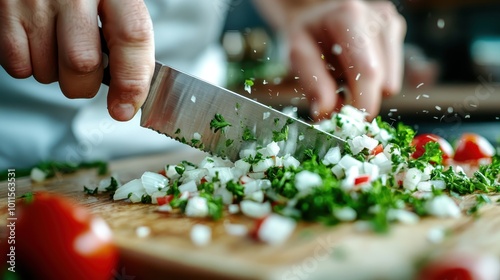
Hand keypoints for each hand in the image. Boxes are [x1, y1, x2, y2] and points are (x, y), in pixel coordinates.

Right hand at [0, 0, 153, 120]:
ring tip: (57, 48)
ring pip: (48, 71)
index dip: (131, 80)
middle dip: (84, 85)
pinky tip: (36, 44)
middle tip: (85, 74)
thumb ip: (126, 43)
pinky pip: (18, 65)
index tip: (124, 109)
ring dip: (56, 75)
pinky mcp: (4, 7)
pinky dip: (29, 66)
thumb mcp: (114, 5)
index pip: (132, 37)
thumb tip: (130, 98)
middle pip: (83, 63)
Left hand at [256, 0, 405, 119]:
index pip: (368, 71)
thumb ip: (313, 84)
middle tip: (336, 99)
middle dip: (360, 100)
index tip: (349, 124)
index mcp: (350, 17)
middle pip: (383, 82)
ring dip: (366, 91)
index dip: (362, 104)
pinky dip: (373, 82)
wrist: (315, 13)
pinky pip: (391, 77)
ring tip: (343, 77)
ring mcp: (392, 25)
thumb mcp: (297, 55)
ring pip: (390, 84)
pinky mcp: (397, 34)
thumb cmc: (305, 34)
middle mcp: (378, 18)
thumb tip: (326, 114)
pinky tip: (355, 69)